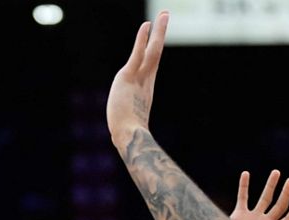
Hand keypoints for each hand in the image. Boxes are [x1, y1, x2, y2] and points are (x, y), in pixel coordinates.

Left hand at [107, 11, 168, 152]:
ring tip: (164, 14)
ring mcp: (139, 78)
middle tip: (166, 14)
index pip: (151, 63)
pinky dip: (142, 40)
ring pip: (153, 50)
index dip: (154, 47)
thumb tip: (122, 136)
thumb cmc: (128, 135)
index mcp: (145, 88)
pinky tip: (146, 26)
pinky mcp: (129, 77)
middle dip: (161, 33)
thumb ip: (127, 122)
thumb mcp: (128, 123)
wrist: (129, 136)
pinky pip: (138, 54)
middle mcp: (146, 80)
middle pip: (156, 52)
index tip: (157, 35)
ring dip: (159, 31)